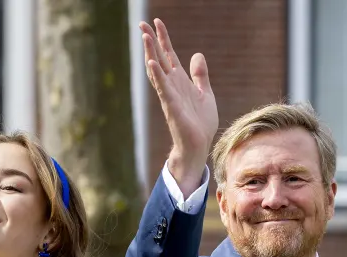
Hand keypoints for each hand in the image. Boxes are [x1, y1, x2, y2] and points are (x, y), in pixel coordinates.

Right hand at [139, 19, 217, 191]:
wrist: (199, 144)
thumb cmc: (200, 122)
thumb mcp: (205, 93)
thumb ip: (200, 75)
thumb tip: (197, 55)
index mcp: (180, 81)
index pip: (169, 55)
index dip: (163, 39)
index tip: (157, 22)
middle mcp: (172, 85)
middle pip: (159, 58)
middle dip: (151, 41)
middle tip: (142, 23)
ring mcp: (170, 94)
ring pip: (157, 70)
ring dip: (150, 53)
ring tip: (145, 36)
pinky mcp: (171, 106)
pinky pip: (162, 88)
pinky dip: (157, 75)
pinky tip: (151, 63)